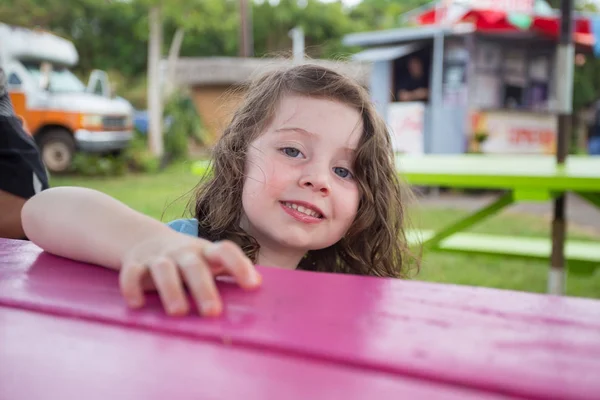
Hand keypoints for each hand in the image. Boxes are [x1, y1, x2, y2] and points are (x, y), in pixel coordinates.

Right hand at [119, 231, 260, 316]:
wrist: (146, 239)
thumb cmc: (189, 260)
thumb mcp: (209, 261)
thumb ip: (229, 273)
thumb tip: (260, 289)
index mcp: (205, 251)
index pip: (226, 251)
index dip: (240, 266)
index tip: (253, 285)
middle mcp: (183, 252)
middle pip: (194, 265)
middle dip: (204, 288)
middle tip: (213, 313)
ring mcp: (158, 257)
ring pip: (163, 268)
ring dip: (171, 289)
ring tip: (179, 312)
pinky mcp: (135, 264)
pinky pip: (131, 273)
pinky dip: (132, 287)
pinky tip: (138, 304)